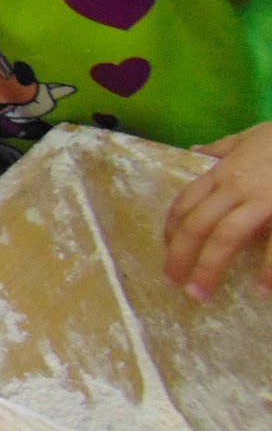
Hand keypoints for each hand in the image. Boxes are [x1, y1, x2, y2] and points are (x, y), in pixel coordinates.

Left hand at [163, 121, 271, 300]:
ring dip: (210, 267)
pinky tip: (262, 290)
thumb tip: (198, 151)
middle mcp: (236, 187)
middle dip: (181, 256)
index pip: (186, 203)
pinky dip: (268, 269)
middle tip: (174, 283)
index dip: (172, 229)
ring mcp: (263, 200)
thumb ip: (224, 148)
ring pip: (226, 236)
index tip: (167, 250)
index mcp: (224, 172)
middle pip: (198, 224)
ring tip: (201, 294)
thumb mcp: (251, 137)